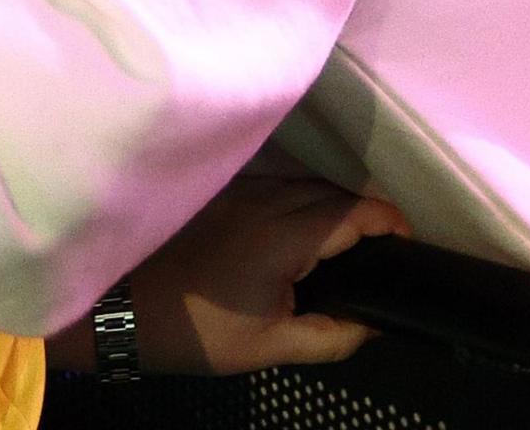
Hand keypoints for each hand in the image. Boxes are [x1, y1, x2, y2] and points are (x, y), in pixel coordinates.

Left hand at [127, 177, 407, 375]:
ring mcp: (238, 192)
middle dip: (365, 215)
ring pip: (303, 183)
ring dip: (330, 204)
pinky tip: (298, 232)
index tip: (407, 246)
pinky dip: (298, 200)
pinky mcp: (219, 194)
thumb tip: (376, 324)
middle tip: (379, 253)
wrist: (122, 308)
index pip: (355, 210)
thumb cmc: (196, 331)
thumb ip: (332, 336)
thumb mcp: (270, 346)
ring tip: (345, 245)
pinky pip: (274, 185)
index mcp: (283, 236)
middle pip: (333, 191)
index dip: (390, 222)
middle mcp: (263, 200)